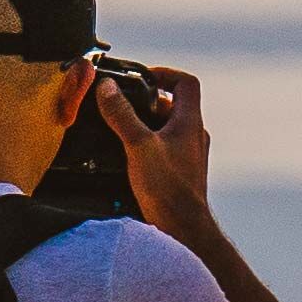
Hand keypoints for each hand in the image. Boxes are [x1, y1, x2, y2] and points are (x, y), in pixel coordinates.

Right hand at [103, 56, 220, 228]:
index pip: (186, 82)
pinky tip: (129, 156)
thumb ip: (121, 115)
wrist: (182, 227)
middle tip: (123, 106)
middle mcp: (193, 135)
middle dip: (146, 101)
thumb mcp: (138, 145)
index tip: (141, 78)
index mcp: (189, 122)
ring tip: (121, 131)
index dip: (164, 73)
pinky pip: (165, 147)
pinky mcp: (180, 171)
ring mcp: (189, 154)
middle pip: (173, 104)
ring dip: (146, 124)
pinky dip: (148, 144)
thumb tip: (107, 88)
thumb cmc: (168, 188)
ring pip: (168, 127)